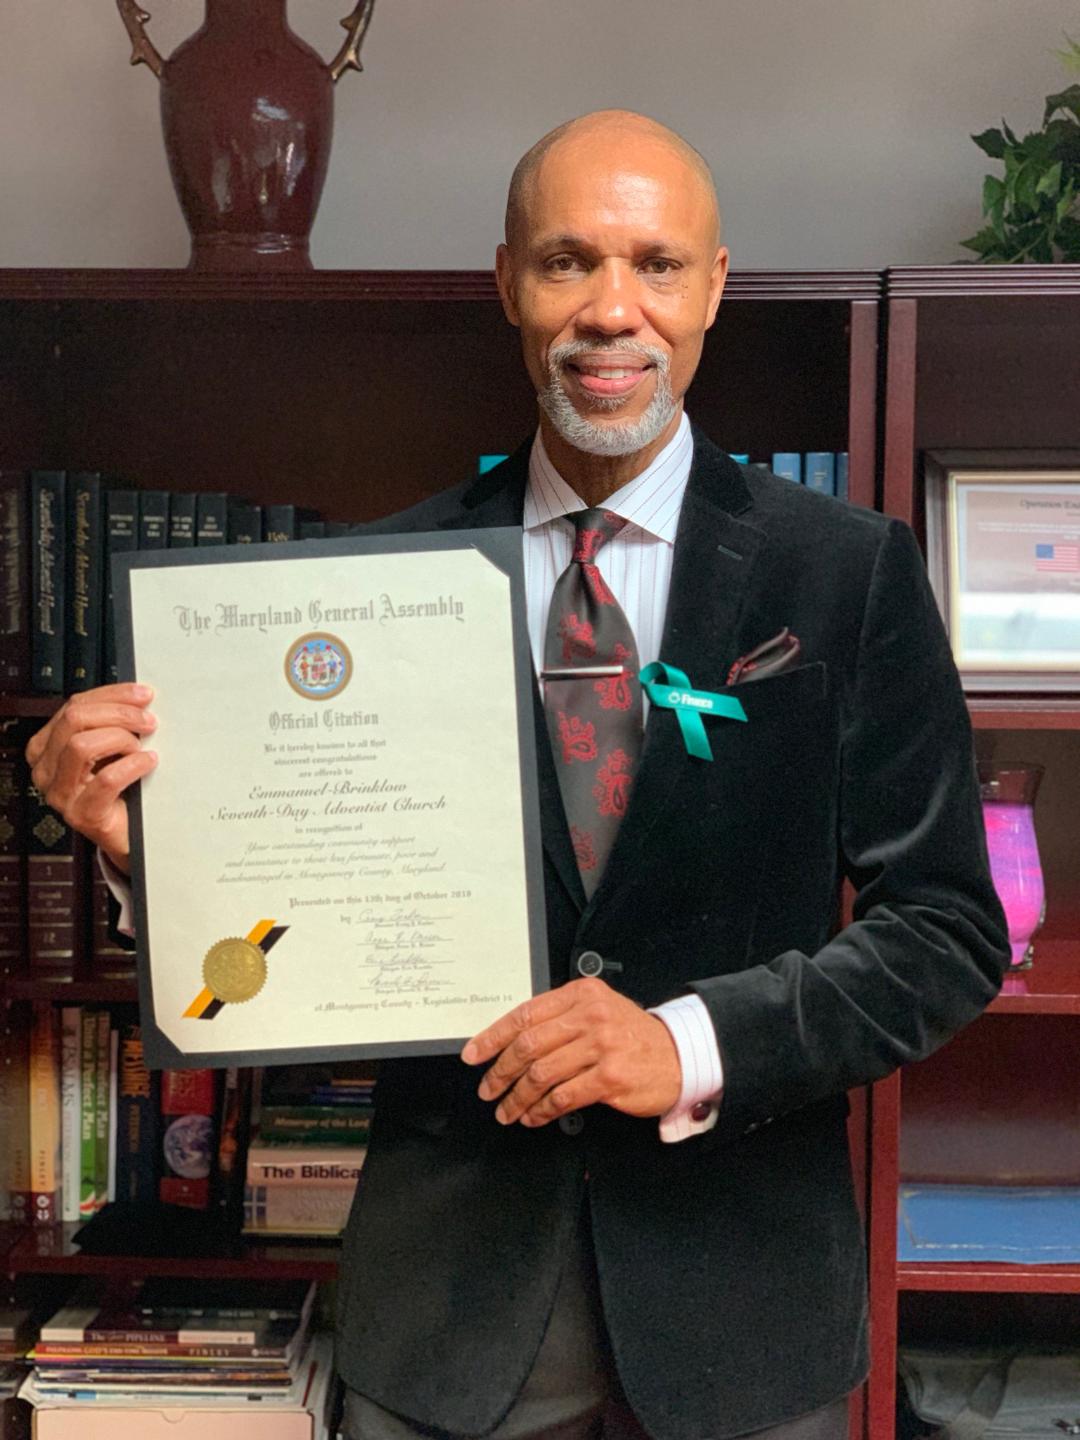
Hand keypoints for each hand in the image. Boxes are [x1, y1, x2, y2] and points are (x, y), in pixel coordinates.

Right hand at [25, 683, 158, 874]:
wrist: (129, 834)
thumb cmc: (120, 788)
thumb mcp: (108, 748)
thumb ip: (110, 722)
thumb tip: (137, 696)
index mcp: (47, 747)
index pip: (73, 706)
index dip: (111, 695)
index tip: (143, 695)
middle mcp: (46, 769)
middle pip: (75, 720)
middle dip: (118, 714)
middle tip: (148, 721)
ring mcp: (60, 795)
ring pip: (82, 746)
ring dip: (121, 740)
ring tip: (141, 748)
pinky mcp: (82, 815)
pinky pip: (107, 780)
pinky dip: (132, 766)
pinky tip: (147, 763)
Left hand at [461, 978, 681, 1126]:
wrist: (679, 1055)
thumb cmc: (633, 1035)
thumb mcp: (599, 1010)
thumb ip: (561, 1017)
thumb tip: (513, 1040)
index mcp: (581, 995)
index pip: (525, 1014)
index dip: (493, 1036)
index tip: (474, 1054)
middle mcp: (590, 1016)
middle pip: (529, 1045)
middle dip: (500, 1071)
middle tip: (488, 1088)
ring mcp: (601, 1047)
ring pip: (542, 1074)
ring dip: (518, 1097)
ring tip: (507, 1110)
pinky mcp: (610, 1078)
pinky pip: (563, 1097)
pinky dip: (542, 1110)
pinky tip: (534, 1116)